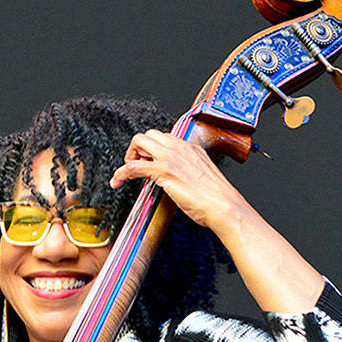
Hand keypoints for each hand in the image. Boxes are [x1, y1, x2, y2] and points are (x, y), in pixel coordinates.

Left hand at [111, 129, 322, 312]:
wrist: (224, 206)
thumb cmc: (217, 198)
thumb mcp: (202, 177)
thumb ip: (189, 172)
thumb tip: (178, 179)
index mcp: (190, 147)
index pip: (163, 138)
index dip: (151, 151)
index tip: (147, 163)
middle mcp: (179, 147)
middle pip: (148, 135)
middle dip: (137, 149)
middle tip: (136, 167)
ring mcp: (171, 157)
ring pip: (138, 142)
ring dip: (128, 156)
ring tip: (126, 173)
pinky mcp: (163, 171)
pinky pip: (133, 166)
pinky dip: (121, 173)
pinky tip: (117, 182)